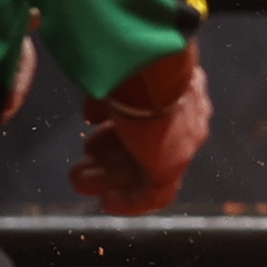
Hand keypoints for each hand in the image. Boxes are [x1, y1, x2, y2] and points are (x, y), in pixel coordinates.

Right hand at [74, 47, 209, 214]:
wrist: (149, 69)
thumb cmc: (130, 65)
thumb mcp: (117, 79)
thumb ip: (108, 98)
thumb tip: (93, 113)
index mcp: (178, 91)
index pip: (151, 120)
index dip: (118, 131)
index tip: (93, 138)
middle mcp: (186, 118)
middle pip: (145, 147)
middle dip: (109, 157)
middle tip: (81, 166)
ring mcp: (182, 143)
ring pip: (144, 169)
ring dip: (110, 176)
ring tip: (80, 179)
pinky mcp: (173, 165)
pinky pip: (153, 193)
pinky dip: (129, 200)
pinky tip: (107, 202)